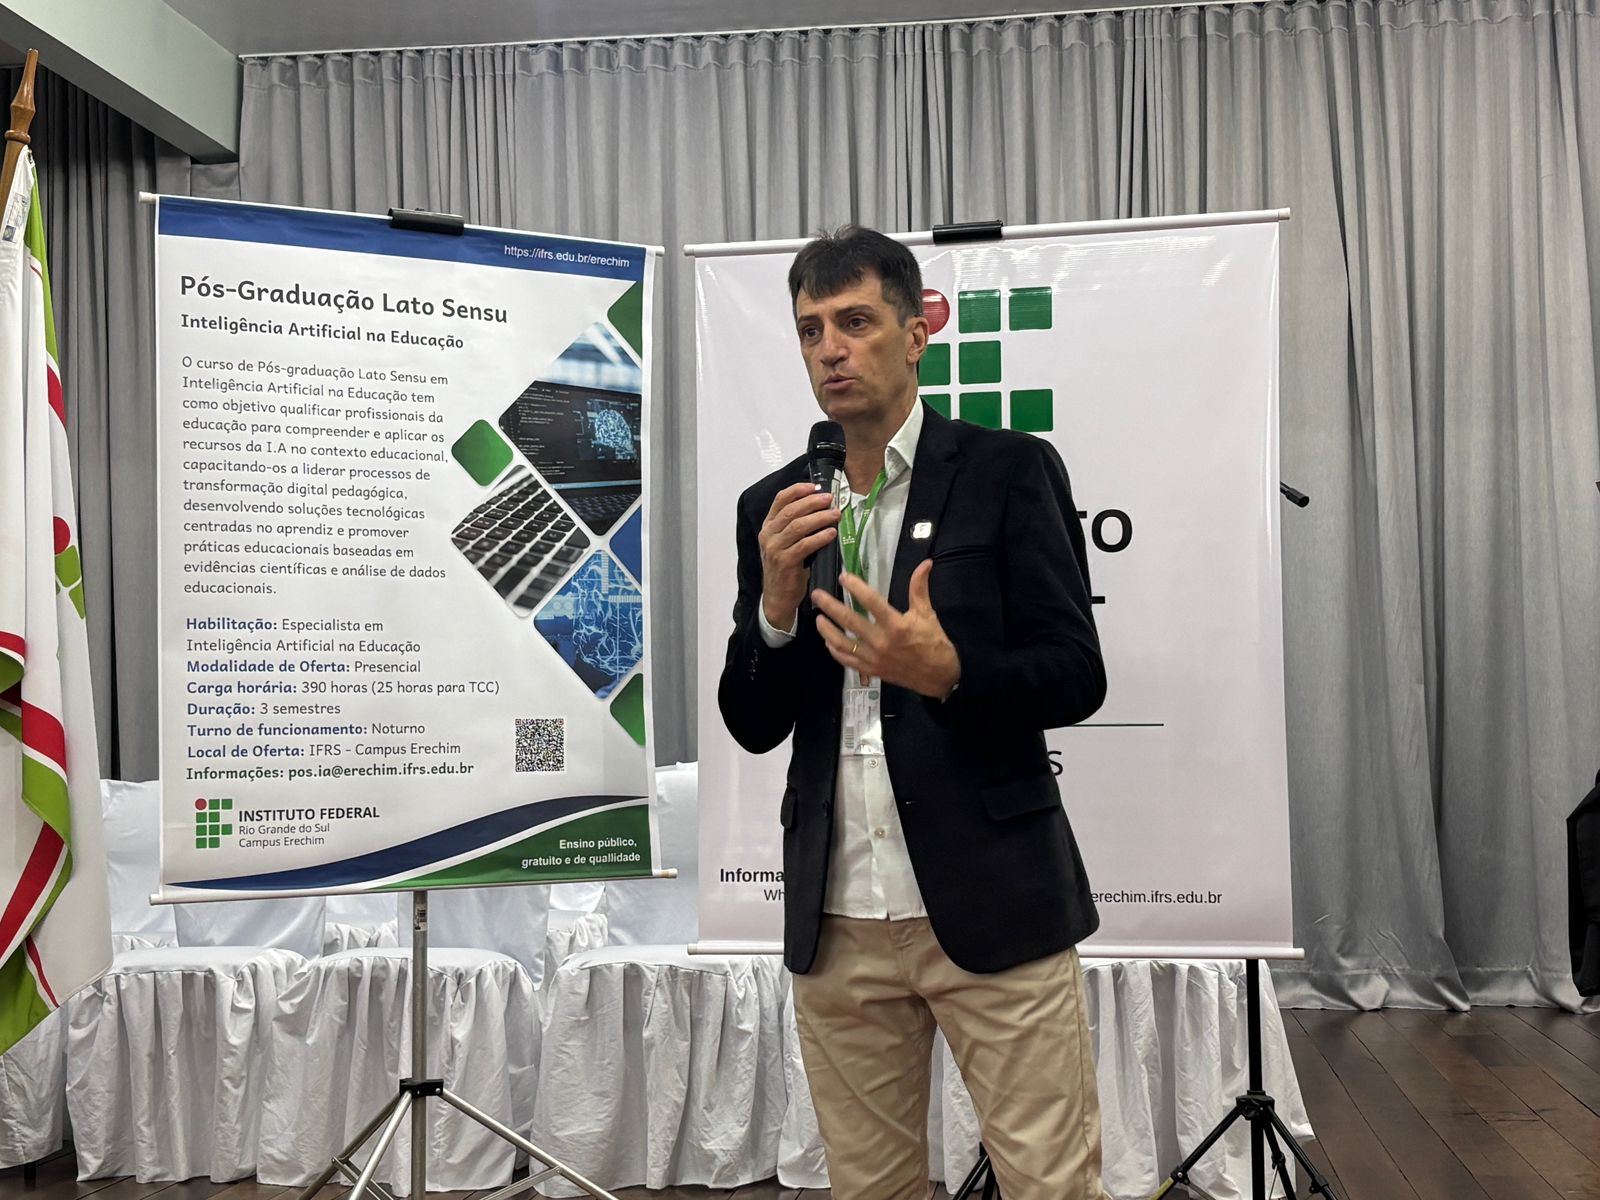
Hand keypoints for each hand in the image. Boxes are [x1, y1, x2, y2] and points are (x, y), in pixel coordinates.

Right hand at [759, 480, 840, 630]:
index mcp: (768, 527)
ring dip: (820, 518)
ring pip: (798, 525)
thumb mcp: (785, 543)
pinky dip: (820, 537)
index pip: (780, 500)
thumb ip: (795, 526)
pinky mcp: (785, 562)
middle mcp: (768, 535)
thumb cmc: (786, 568)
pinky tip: (831, 533)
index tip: (815, 486)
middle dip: (813, 502)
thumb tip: (821, 507)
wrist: (778, 597)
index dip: (798, 490)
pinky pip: (804, 545)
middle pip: (791, 510)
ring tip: (835, 514)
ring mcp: (775, 548)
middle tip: (830, 500)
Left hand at [811, 559, 960, 697]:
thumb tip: (925, 563)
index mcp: (896, 625)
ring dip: (827, 630)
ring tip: (818, 618)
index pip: (871, 602)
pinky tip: (828, 641)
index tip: (843, 577)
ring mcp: (874, 658)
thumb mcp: (927, 613)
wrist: (938, 676)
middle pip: (850, 621)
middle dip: (830, 606)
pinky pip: (847, 660)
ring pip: (843, 643)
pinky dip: (835, 650)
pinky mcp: (871, 670)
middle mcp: (882, 642)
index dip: (856, 588)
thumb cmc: (933, 643)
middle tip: (817, 595)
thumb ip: (919, 588)